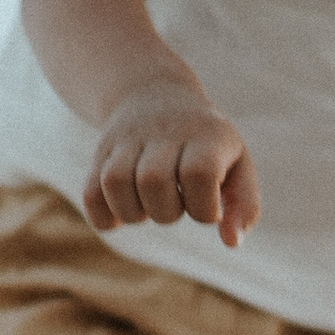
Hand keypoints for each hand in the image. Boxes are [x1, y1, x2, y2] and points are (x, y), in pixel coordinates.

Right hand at [85, 79, 260, 246]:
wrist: (155, 92)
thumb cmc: (207, 143)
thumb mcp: (238, 164)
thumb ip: (244, 205)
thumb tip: (231, 242)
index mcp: (204, 135)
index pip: (198, 173)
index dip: (203, 207)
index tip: (208, 209)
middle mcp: (163, 131)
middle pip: (153, 180)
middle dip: (166, 212)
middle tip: (176, 203)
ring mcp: (127, 139)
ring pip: (115, 183)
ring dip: (132, 213)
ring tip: (148, 207)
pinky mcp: (101, 152)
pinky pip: (91, 192)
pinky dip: (103, 216)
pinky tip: (122, 212)